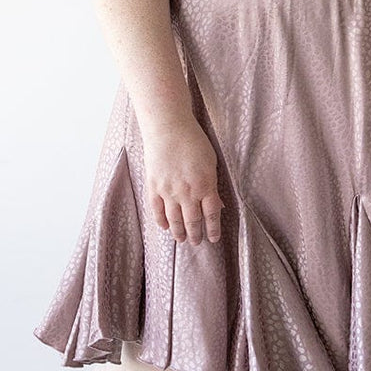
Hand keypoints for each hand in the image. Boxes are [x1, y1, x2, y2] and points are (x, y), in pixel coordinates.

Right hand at [142, 118, 225, 245]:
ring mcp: (169, 191)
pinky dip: (161, 221)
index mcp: (205, 185)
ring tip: (181, 240)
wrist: (168, 127)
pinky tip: (165, 227)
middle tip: (196, 242)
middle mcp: (188, 192)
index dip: (213, 229)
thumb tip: (217, 204)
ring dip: (179, 232)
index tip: (213, 238)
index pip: (211, 215)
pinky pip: (157, 210)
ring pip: (174, 219)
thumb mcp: (211, 161)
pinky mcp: (153, 186)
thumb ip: (213, 184)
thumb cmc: (193, 140)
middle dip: (195, 234)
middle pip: (193, 221)